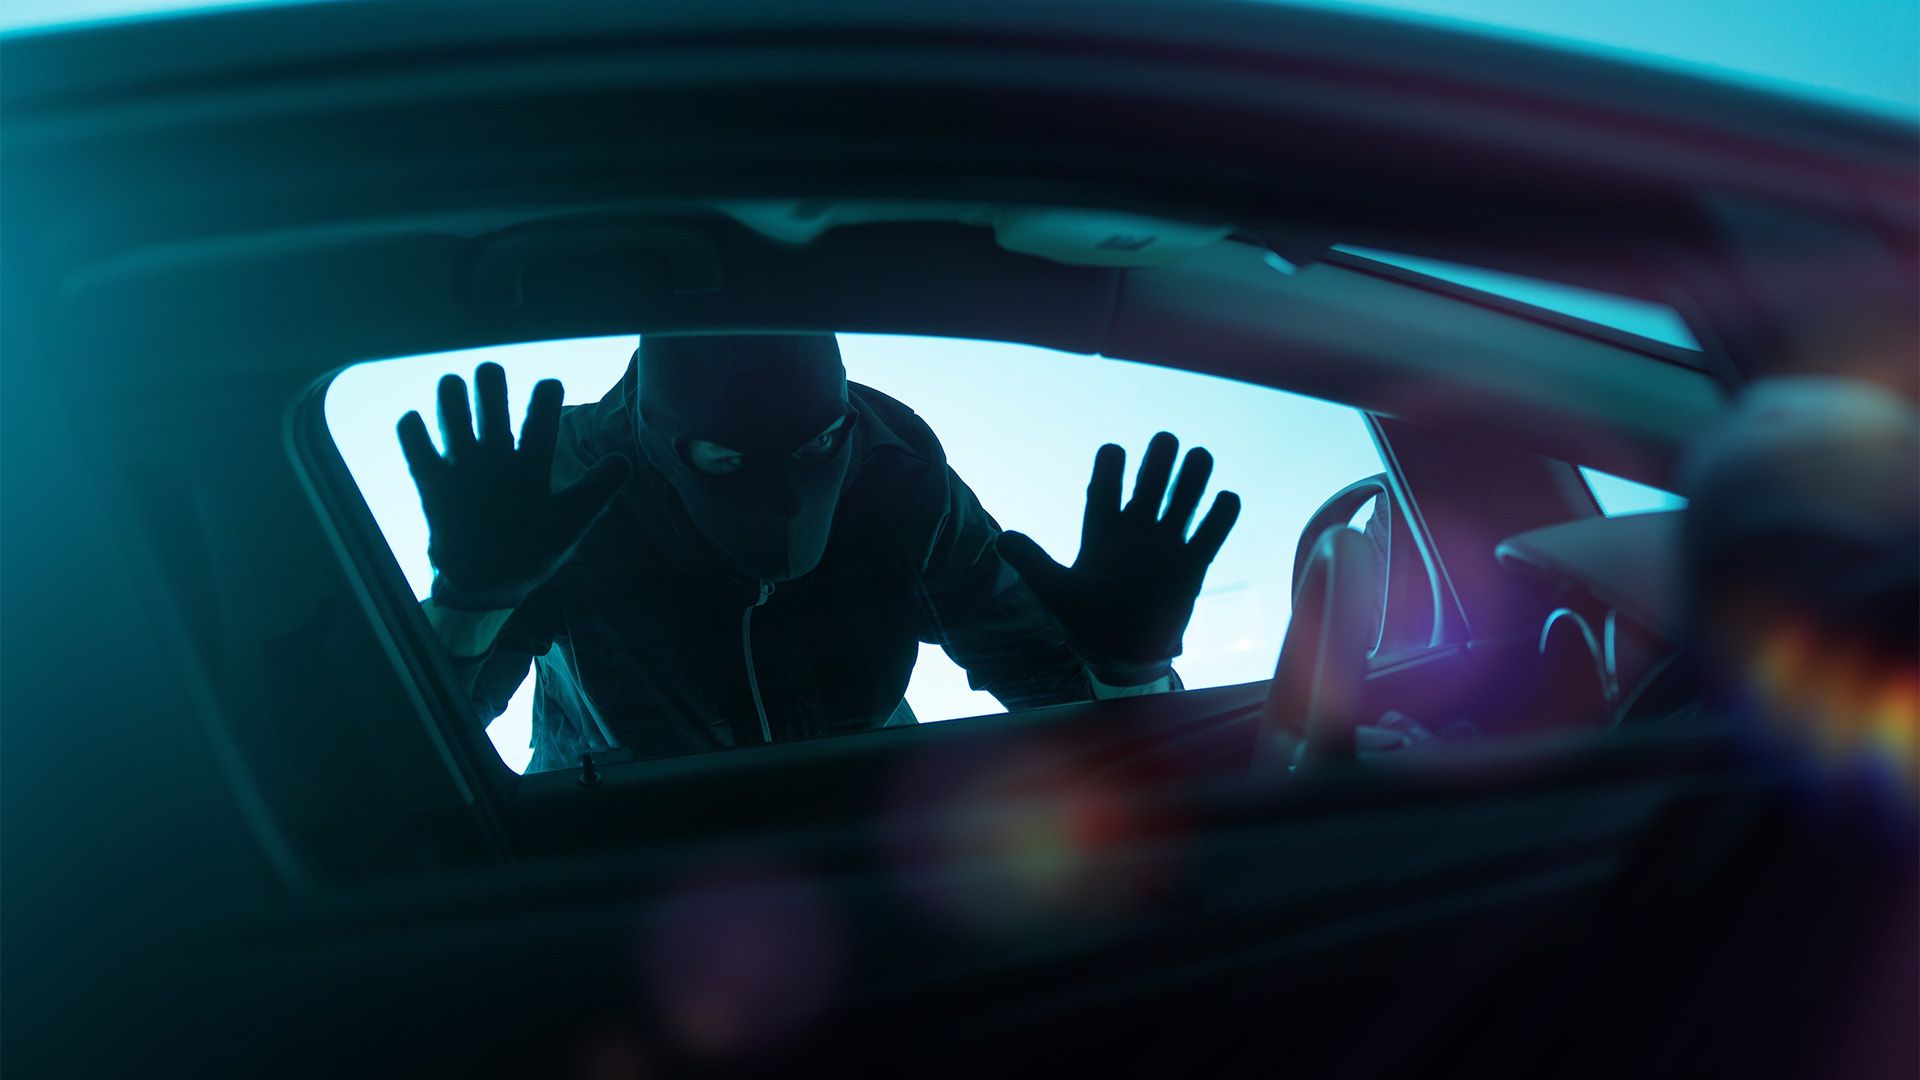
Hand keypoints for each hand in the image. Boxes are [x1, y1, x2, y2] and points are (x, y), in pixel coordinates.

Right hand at [397, 363, 629, 609]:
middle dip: (490, 388)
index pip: (540, 423)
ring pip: (455, 419)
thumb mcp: (570, 523)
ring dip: (451, 400)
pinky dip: (412, 433)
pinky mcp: (434, 486)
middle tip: (490, 373)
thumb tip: (622, 460)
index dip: (544, 401)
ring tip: (452, 385)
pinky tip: (414, 421)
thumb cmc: (535, 550)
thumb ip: (595, 491)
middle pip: (493, 408)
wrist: (491, 585)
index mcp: (533, 463)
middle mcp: (499, 458)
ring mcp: (465, 469)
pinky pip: (418, 451)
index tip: (549, 385)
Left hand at [998, 432, 1239, 683]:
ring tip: (1199, 458)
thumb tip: (1002, 540)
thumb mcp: (1056, 594)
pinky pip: (1211, 533)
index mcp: (1100, 530)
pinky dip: (1222, 515)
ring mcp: (1165, 545)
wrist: (1122, 658)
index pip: (1104, 487)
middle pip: (1149, 483)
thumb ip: (1034, 564)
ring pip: (1183, 500)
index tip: (1114, 452)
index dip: (1110, 467)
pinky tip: (1225, 500)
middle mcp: (1134, 530)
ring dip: (1193, 477)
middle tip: (1165, 442)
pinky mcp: (1192, 566)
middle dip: (1158, 461)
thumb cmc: (1085, 624)